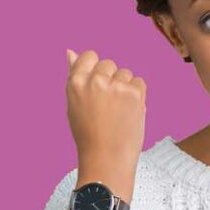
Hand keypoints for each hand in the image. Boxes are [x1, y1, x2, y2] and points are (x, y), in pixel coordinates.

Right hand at [65, 49, 145, 163]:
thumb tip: (70, 51)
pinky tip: (129, 111)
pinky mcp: (134, 92)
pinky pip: (139, 82)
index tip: (98, 86)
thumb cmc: (88, 134)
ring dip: (125, 87)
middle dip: (111, 79)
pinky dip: (137, 94)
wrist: (107, 158)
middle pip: (108, 64)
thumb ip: (75, 77)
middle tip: (107, 105)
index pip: (89, 56)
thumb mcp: (74, 104)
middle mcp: (94, 81)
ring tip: (118, 111)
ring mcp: (115, 86)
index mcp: (75, 83)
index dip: (95, 70)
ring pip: (125, 73)